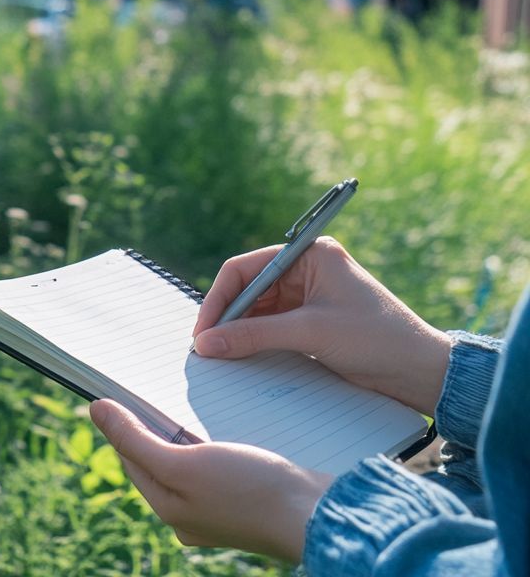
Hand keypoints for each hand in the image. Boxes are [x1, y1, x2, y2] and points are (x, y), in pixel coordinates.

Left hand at [91, 399, 331, 560]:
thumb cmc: (250, 492)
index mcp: (171, 511)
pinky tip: (226, 416)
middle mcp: (193, 513)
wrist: (321, 514)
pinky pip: (221, 459)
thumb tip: (96, 411)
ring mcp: (223, 506)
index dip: (123, 420)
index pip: (132, 457)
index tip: (120, 384)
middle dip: (157, 422)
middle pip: (161, 457)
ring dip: (188, 426)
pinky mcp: (250, 494)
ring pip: (192, 456)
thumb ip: (137, 439)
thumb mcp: (182, 463)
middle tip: (156, 383)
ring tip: (191, 395)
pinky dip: (217, 435)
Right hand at [191, 237, 450, 414]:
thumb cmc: (377, 340)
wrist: (423, 372)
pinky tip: (241, 355)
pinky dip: (255, 339)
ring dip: (238, 330)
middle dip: (226, 316)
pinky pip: (272, 325)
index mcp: (309, 254)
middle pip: (249, 288)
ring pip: (257, 309)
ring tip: (219, 354)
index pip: (246, 268)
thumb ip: (253, 335)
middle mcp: (306, 268)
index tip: (203, 330)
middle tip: (206, 346)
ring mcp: (309, 294)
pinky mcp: (312, 320)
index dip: (220, 298)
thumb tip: (206, 343)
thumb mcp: (310, 334)